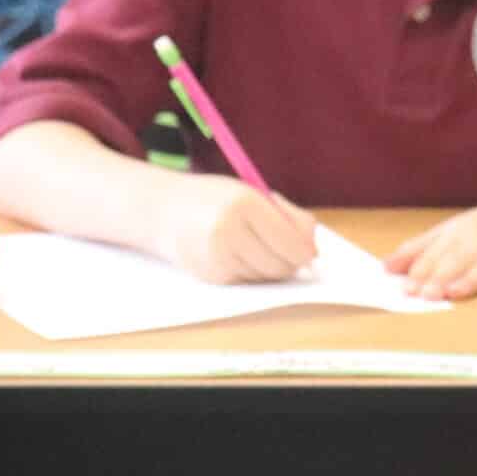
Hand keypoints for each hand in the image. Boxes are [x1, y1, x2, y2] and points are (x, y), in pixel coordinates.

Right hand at [155, 175, 317, 283]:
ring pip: (265, 277)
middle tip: (284, 249)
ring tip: (252, 244)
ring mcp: (216, 256)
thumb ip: (289, 217)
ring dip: (268, 266)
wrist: (162, 210)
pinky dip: (250, 271)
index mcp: (244, 204)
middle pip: (281, 265)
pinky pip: (247, 281)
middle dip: (290, 262)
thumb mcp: (253, 193)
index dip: (306, 251)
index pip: (291, 243)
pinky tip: (236, 253)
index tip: (309, 251)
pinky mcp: (210, 275)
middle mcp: (227, 231)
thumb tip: (313, 251)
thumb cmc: (216, 199)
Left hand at [385, 196, 476, 298]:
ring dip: (441, 277)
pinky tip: (457, 291)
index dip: (408, 254)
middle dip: (423, 271)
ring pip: (462, 260)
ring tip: (425, 294)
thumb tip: (403, 264)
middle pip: (443, 252)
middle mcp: (476, 230)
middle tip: (406, 290)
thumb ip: (446, 245)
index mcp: (464, 225)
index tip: (387, 269)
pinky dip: (473, 279)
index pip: (430, 240)